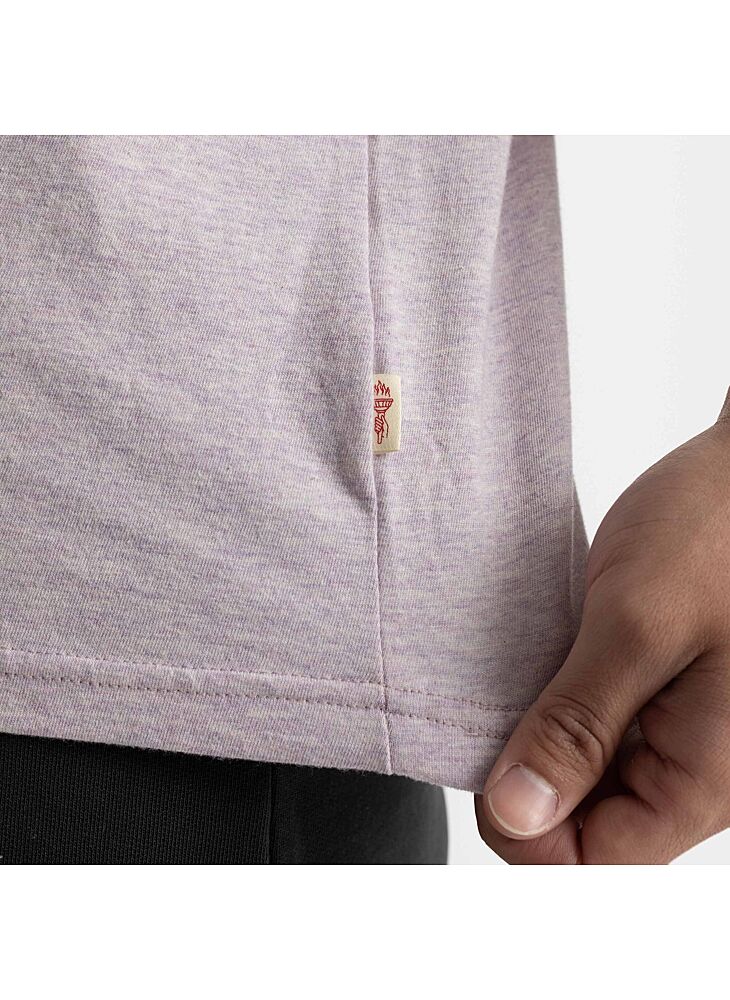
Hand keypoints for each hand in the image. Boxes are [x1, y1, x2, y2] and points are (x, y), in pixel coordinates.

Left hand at [475, 389, 729, 863]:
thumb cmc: (717, 526)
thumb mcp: (638, 623)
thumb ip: (578, 725)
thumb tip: (520, 814)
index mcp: (706, 776)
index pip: (599, 858)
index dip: (528, 830)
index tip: (485, 770)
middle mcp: (694, 766)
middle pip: (589, 823)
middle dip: (531, 777)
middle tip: (499, 704)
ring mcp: (675, 730)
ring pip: (586, 776)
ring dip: (541, 737)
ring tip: (524, 675)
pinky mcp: (655, 692)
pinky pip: (596, 728)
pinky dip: (557, 705)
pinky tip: (541, 663)